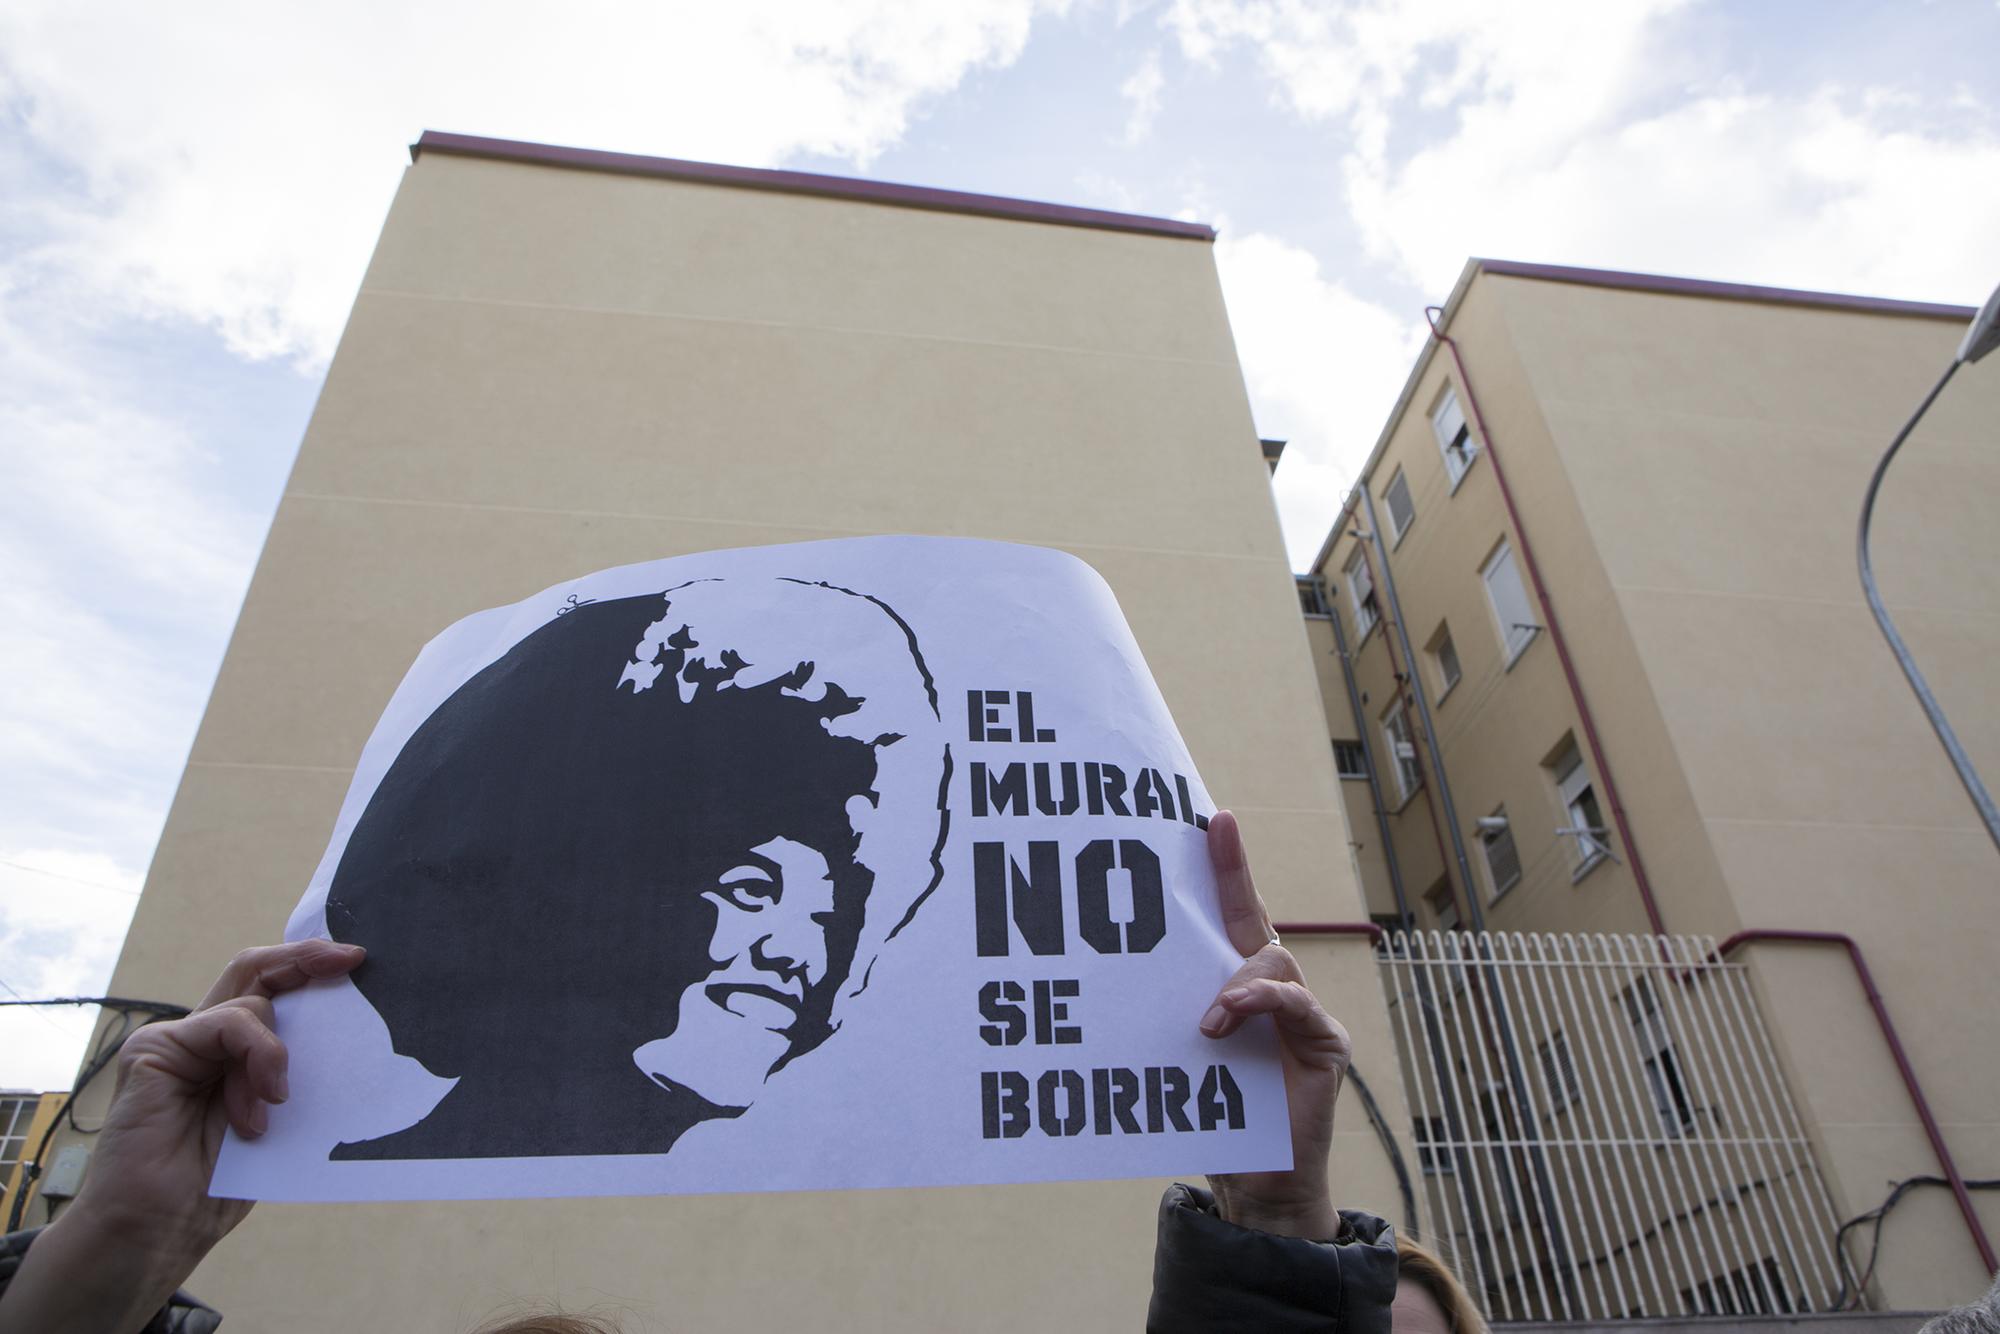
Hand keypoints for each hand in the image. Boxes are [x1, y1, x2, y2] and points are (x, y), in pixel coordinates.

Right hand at [0, 940, 363, 1333]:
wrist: (154, 1232)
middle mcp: (203, 1040)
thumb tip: (352, 1042)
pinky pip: (226, 1024)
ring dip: (277, 1052)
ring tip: (276, 1104)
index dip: (309, 967)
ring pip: (251, 1002)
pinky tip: (260, 1105)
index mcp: (231, 1054)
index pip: (270, 990)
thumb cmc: (214, 1188)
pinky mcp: (154, 1050)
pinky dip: (257, 1056)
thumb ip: (292, 1075)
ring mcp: (176, 1042)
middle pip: (255, 972)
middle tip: (350, 960)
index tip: (357, 960)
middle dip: (306, 958)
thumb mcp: (276, 1120)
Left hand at [1197, 811, 1349, 1238]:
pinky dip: (1261, 1005)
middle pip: (1253, 918)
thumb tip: (1099, 974)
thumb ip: (1162, 1013)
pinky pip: (1298, 1005)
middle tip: (1214, 832)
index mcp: (1233, 981)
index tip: (1208, 817)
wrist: (1254, 1183)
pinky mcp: (1324, 1041)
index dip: (1223, 865)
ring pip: (1273, 959)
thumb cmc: (1207, 1115)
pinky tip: (1229, 1019)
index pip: (1229, 913)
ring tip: (1208, 1020)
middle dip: (1233, 872)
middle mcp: (1271, 986)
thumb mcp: (1174, 1055)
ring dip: (1235, 981)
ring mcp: (1302, 1011)